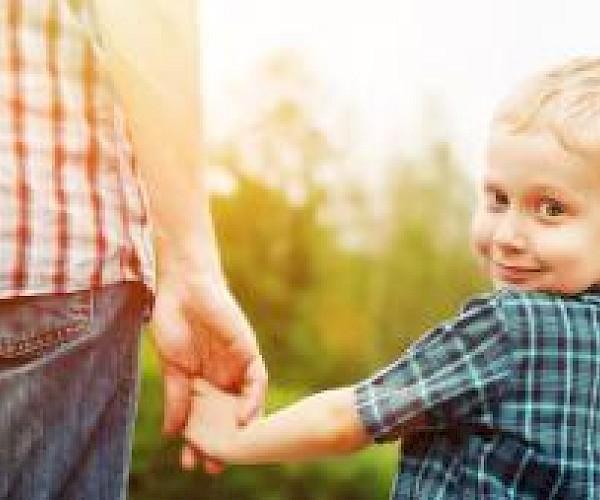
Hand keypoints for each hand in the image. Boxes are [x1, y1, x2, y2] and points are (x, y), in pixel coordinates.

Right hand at [151, 271, 266, 471]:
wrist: (182, 286)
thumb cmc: (173, 321)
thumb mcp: (173, 367)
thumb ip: (177, 398)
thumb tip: (172, 432)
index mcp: (203, 380)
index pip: (206, 417)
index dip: (201, 439)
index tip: (191, 461)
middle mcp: (223, 376)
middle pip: (227, 415)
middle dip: (222, 441)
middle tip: (212, 467)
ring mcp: (237, 364)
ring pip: (245, 402)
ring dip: (240, 428)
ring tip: (229, 453)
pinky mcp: (248, 350)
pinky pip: (257, 379)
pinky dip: (252, 400)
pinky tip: (244, 419)